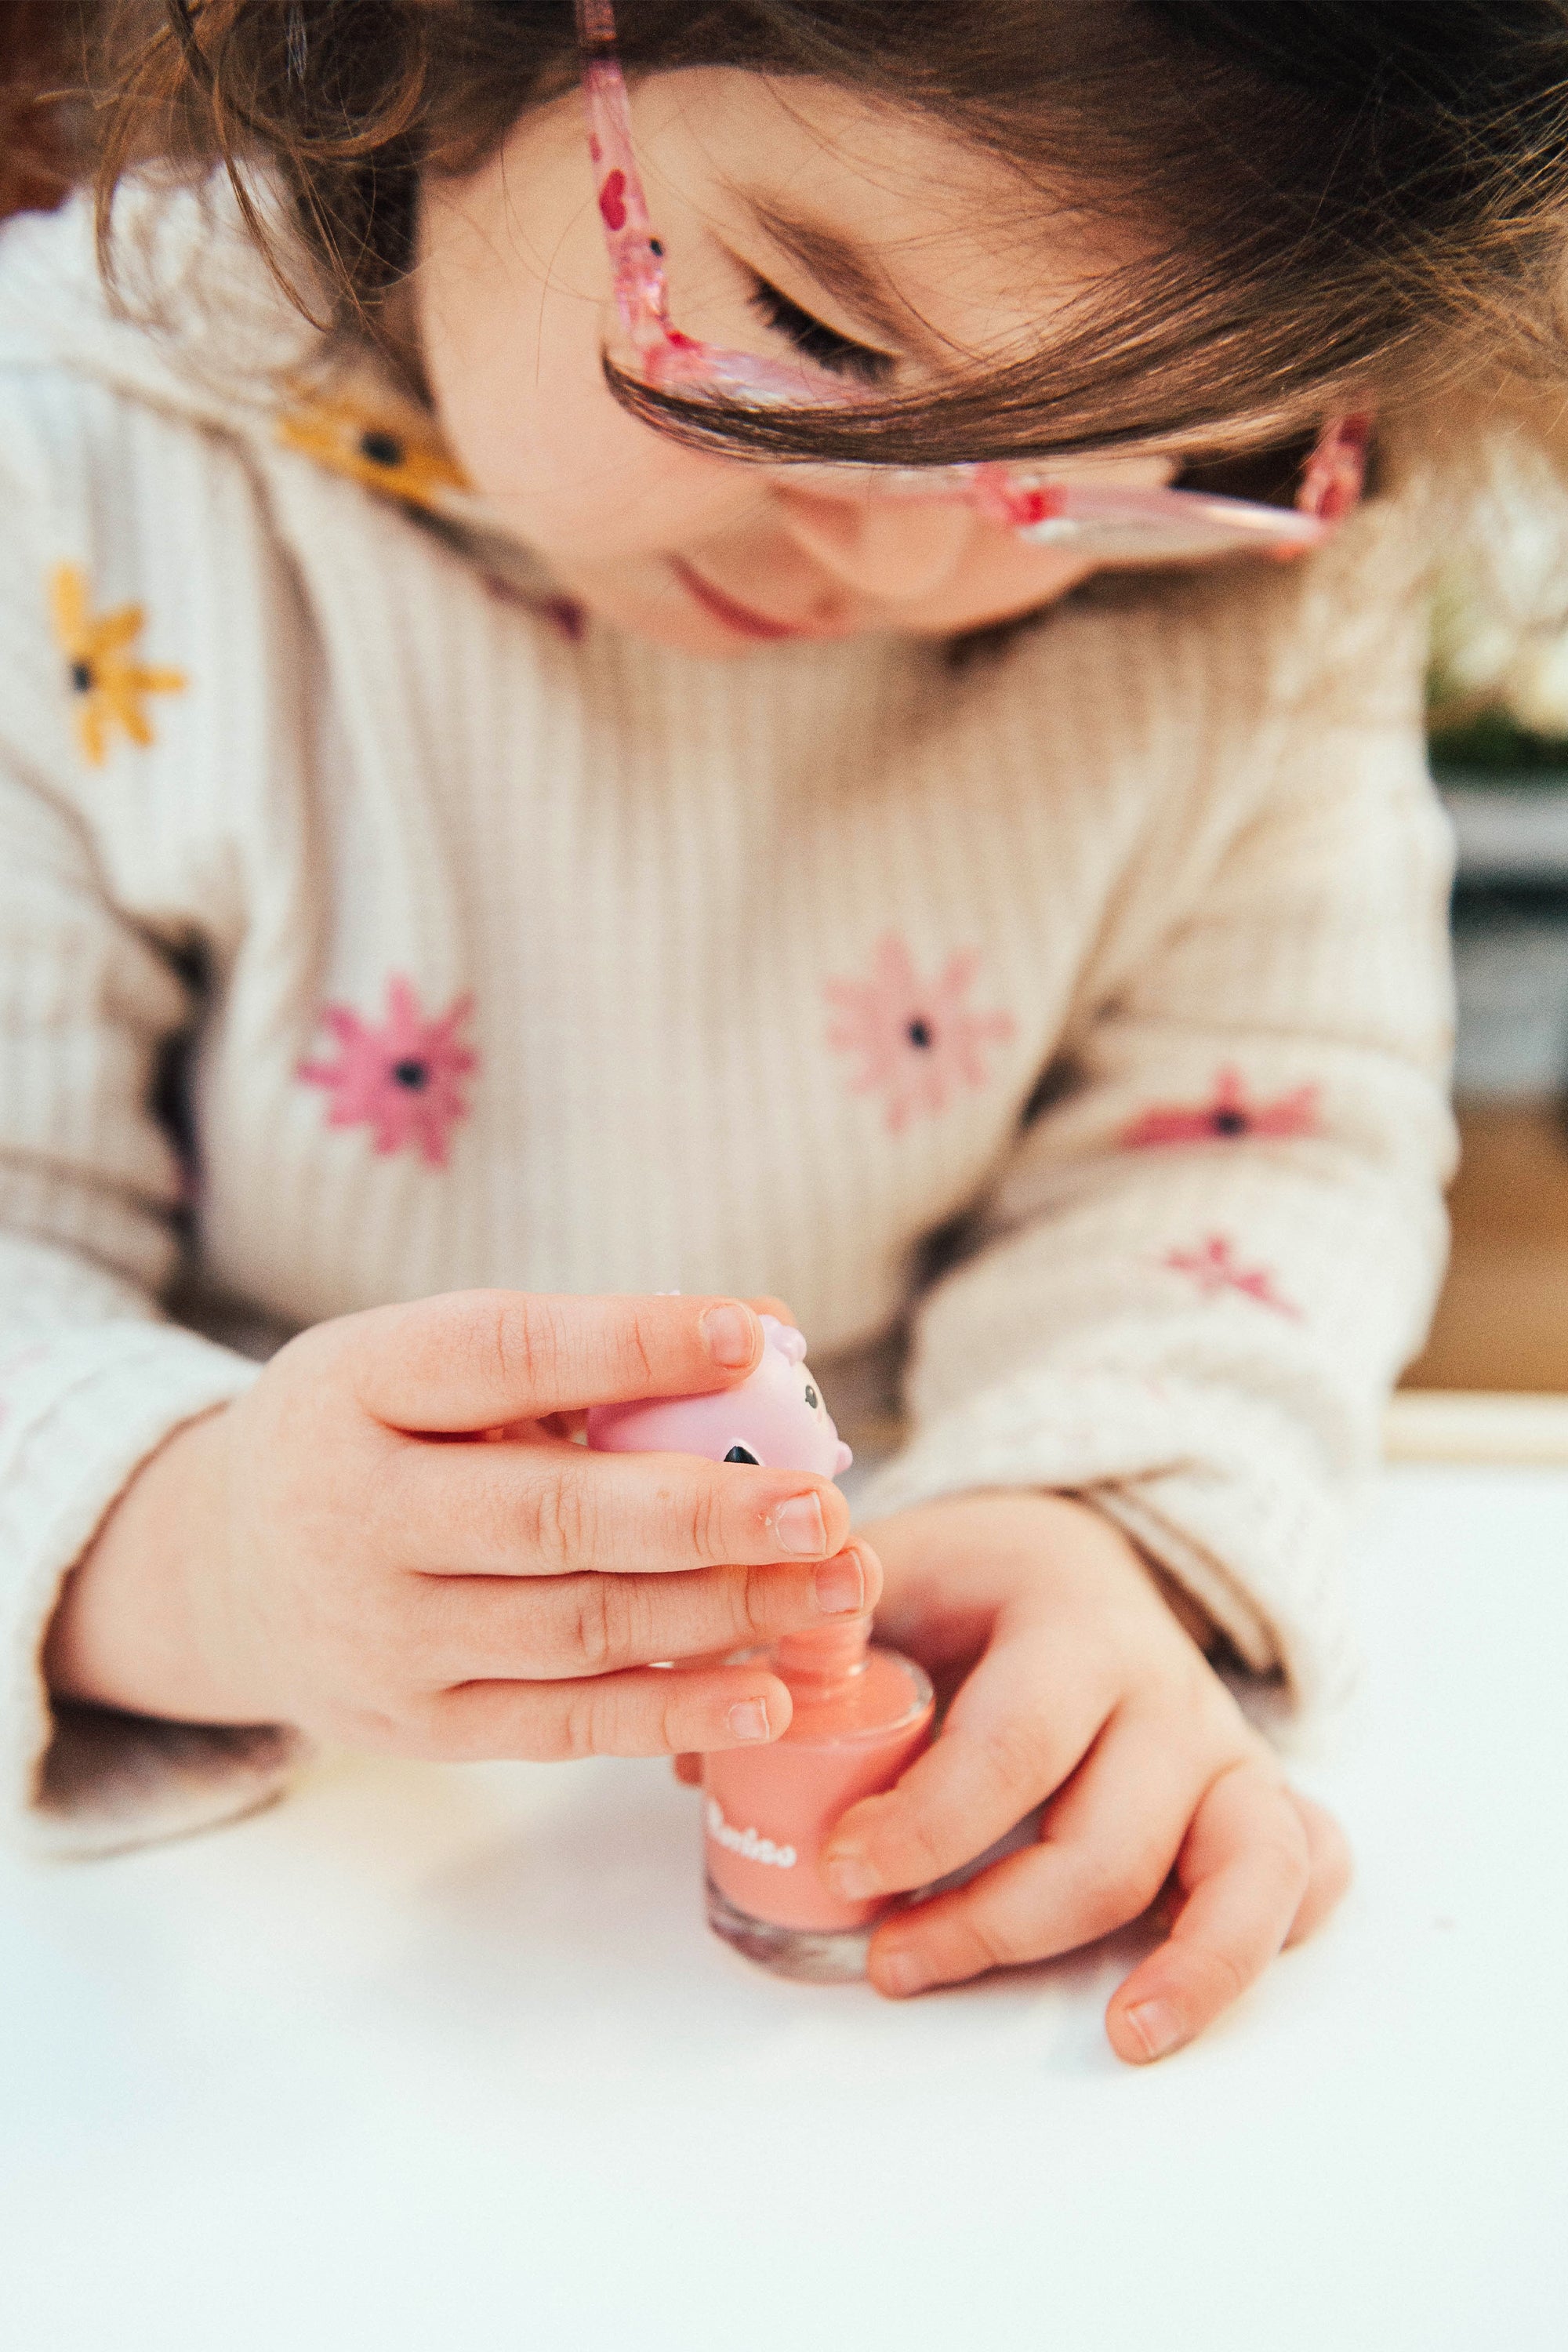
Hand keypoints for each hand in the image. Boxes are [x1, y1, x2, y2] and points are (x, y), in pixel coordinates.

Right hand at [45, 1291, 878, 1760]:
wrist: (228, 1568)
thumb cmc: (377, 1433)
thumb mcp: (430, 1360)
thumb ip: (585, 1350)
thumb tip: (770, 1330)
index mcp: (360, 1385)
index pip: (505, 1354)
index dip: (631, 1345)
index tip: (751, 1337)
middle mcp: (353, 1512)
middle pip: (552, 1515)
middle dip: (705, 1512)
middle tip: (826, 1505)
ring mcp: (380, 1633)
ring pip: (576, 1626)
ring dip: (721, 1610)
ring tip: (835, 1587)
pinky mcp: (414, 1726)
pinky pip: (561, 1723)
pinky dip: (671, 1709)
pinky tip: (769, 1692)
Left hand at [822, 1492, 1348, 2061]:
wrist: (1071, 1548)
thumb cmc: (969, 1581)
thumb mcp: (888, 1573)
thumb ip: (803, 1646)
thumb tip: (696, 1746)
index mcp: (1072, 1623)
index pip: (1016, 1741)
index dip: (931, 1822)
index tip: (842, 1863)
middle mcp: (1166, 1689)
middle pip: (1112, 1839)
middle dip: (996, 1920)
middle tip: (888, 1958)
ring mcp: (1223, 1748)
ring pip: (1246, 1867)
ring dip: (1194, 1964)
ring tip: (1126, 2037)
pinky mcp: (1255, 1798)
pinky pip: (1305, 1869)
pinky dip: (1271, 1933)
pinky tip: (1198, 1987)